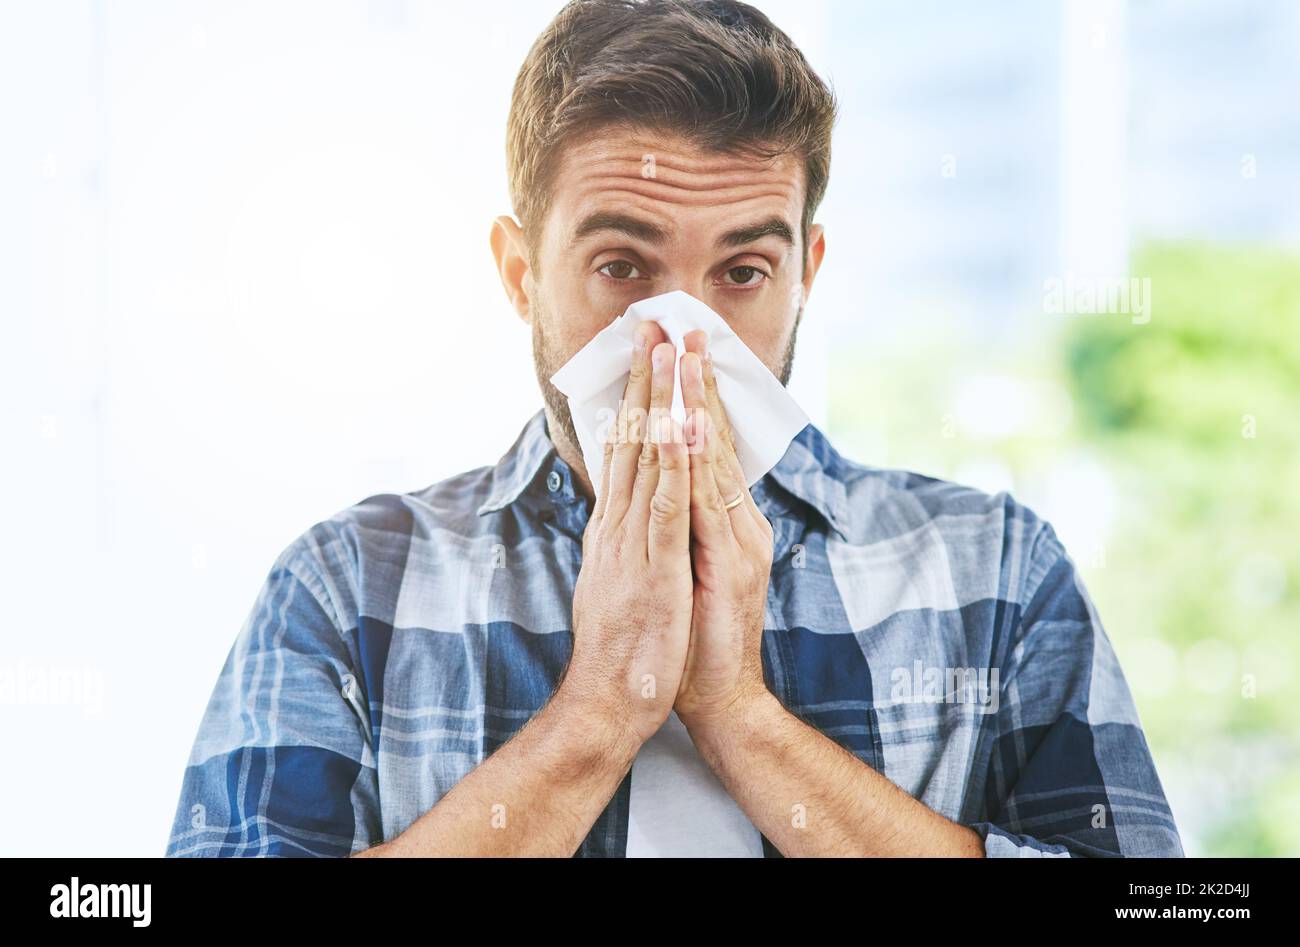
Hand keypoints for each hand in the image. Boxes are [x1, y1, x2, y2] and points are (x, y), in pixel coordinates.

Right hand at [563, 324, 693, 747]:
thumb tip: (627, 507)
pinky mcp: (653, 565)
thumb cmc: (626, 644)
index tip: (648, 353)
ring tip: (666, 350)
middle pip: (631, 437)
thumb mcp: (623, 577)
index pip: (626, 448)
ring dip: (657, 400)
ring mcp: (633, 541)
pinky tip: (676, 423)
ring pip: (645, 457)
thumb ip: (625, 537)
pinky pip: (663, 503)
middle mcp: (618, 523)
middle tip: (654, 323)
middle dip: (644, 378)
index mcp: (615, 526)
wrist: (613, 699)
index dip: (637, 397)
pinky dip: (669, 460)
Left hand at [673, 331, 774, 727]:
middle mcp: (735, 520)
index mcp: (723, 520)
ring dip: (695, 403)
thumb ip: (683, 528)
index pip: (703, 446)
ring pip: (711, 458)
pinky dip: (695, 460)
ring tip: (684, 354)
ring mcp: (736, 538)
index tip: (673, 350)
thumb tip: (664, 491)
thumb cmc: (697, 638)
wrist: (718, 698)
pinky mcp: (728, 562)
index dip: (688, 396)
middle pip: (711, 439)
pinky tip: (685, 424)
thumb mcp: (686, 570)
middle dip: (693, 381)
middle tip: (680, 326)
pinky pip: (706, 501)